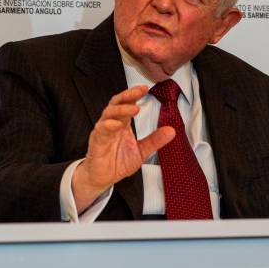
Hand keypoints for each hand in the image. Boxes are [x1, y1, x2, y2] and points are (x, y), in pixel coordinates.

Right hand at [72, 85, 174, 212]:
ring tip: (134, 109)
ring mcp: (103, 131)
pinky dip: (109, 125)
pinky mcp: (96, 141)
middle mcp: (112, 123)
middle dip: (128, 95)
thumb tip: (172, 131)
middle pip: (117, 103)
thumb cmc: (118, 162)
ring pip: (108, 113)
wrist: (102, 179)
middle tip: (140, 91)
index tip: (145, 88)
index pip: (128, 104)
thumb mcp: (141, 151)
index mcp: (123, 123)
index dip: (135, 95)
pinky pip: (101, 129)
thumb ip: (155, 140)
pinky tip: (117, 124)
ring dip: (121, 109)